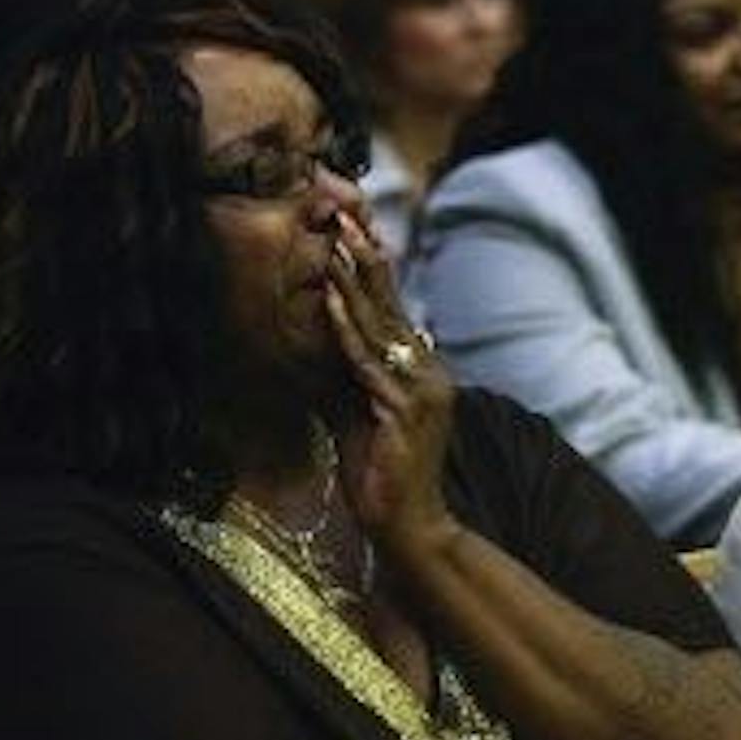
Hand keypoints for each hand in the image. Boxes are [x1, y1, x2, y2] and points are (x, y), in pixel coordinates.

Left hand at [323, 214, 455, 554]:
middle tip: (343, 215)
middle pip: (393, 305)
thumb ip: (341, 376)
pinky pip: (368, 360)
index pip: (394, 310)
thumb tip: (312, 341)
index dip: (373, 269)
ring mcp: (421, 390)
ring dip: (354, 281)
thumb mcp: (354, 414)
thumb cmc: (380, 476)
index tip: (350, 229)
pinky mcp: (405, 409)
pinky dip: (346, 328)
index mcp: (421, 372)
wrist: (406, 524)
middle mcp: (428, 373)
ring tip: (334, 242)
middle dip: (366, 258)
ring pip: (381, 325)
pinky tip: (327, 298)